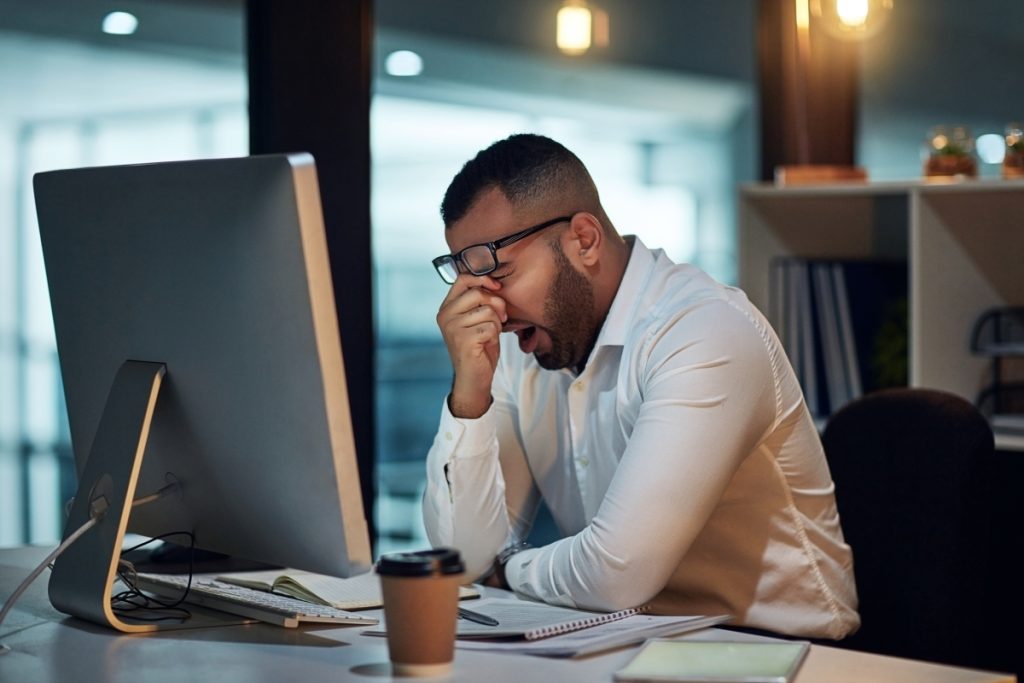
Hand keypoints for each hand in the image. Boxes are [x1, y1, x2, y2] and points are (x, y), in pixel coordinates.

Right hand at [436, 274, 506, 418]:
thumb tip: (495, 285)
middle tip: (500, 318)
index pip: (463, 279)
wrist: (473, 378)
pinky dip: (495, 335)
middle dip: (496, 304)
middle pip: (478, 293)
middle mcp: (445, 315)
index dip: (483, 279)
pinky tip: (487, 343)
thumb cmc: (478, 347)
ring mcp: (453, 328)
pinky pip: (491, 327)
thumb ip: (479, 302)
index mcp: (446, 307)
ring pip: (487, 311)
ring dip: (496, 323)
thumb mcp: (476, 319)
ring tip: (490, 334)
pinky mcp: (464, 339)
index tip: (497, 287)